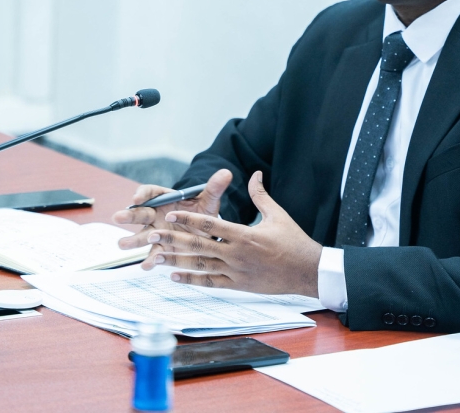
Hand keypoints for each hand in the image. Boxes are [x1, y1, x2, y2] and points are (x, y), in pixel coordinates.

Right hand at [112, 169, 231, 267]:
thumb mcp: (209, 200)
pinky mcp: (162, 248)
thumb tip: (226, 173)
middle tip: (117, 218)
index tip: (136, 198)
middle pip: (140, 213)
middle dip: (129, 216)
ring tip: (122, 245)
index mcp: (165, 198)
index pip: (150, 192)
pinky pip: (154, 253)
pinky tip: (147, 266)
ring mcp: (157, 232)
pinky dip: (151, 259)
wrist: (206, 231)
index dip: (142, 194)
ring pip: (142, 235)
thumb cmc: (202, 211)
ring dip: (132, 240)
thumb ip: (214, 188)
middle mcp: (156, 214)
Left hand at [147, 171, 321, 296]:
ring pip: (199, 265)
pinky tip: (173, 276)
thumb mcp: (277, 215)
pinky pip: (210, 282)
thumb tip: (255, 174)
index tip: (170, 213)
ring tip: (155, 256)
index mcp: (243, 234)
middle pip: (197, 245)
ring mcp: (235, 272)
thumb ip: (260, 195)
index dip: (187, 218)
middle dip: (172, 239)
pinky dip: (191, 279)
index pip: (209, 224)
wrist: (307, 271)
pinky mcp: (238, 285)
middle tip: (151, 234)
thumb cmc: (294, 241)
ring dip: (176, 260)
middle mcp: (236, 253)